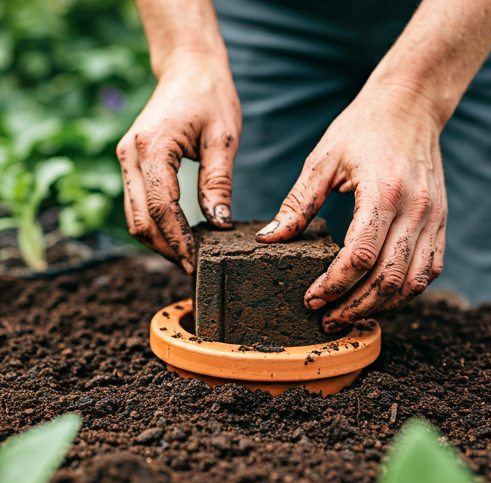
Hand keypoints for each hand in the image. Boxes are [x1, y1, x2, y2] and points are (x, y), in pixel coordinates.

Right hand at [117, 50, 241, 272]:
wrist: (188, 67)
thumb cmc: (210, 95)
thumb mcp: (223, 139)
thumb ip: (217, 183)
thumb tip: (218, 223)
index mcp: (152, 148)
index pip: (160, 208)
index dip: (178, 241)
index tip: (195, 262)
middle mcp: (130, 155)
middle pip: (139, 220)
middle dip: (165, 248)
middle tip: (192, 267)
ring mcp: (127, 159)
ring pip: (134, 216)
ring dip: (158, 240)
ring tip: (187, 255)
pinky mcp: (133, 162)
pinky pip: (137, 203)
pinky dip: (154, 224)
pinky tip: (178, 233)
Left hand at [256, 80, 446, 331]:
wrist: (409, 106)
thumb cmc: (361, 128)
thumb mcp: (321, 160)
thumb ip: (296, 205)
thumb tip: (268, 239)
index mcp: (383, 194)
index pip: (359, 257)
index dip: (332, 286)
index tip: (309, 300)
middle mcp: (415, 210)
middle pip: (388, 279)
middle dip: (354, 307)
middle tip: (326, 320)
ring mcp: (433, 218)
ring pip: (413, 282)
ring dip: (381, 307)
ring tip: (349, 316)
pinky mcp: (440, 221)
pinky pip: (428, 269)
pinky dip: (404, 291)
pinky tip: (379, 297)